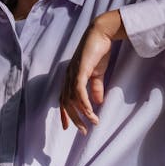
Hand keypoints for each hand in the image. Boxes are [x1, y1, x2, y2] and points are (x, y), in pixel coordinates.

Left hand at [60, 10, 126, 134]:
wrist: (101, 34)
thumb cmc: (97, 52)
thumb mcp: (97, 73)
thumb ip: (96, 88)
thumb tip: (98, 102)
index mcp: (70, 78)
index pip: (63, 99)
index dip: (65, 114)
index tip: (68, 127)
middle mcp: (68, 77)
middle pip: (66, 103)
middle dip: (73, 118)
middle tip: (83, 131)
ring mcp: (72, 74)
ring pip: (72, 99)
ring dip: (82, 114)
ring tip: (91, 123)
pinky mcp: (80, 70)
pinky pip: (79, 91)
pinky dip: (84, 103)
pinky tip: (90, 112)